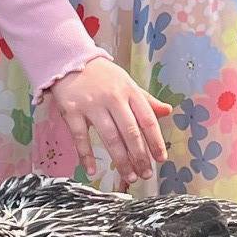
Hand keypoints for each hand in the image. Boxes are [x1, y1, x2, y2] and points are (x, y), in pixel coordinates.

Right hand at [47, 58, 171, 184]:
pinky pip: (81, 137)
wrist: (69, 60)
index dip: (155, 141)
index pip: (147, 119)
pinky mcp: (72, 111)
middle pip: (130, 132)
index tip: (161, 159)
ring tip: (129, 176)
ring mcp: (92, 105)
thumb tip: (168, 111)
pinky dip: (86, 155)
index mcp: (129, 90)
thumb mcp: (126, 82)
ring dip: (120, 160)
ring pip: (109, 137)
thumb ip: (146, 100)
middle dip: (140, 156)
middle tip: (146, 174)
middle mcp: (113, 98)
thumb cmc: (102, 75)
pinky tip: (92, 171)